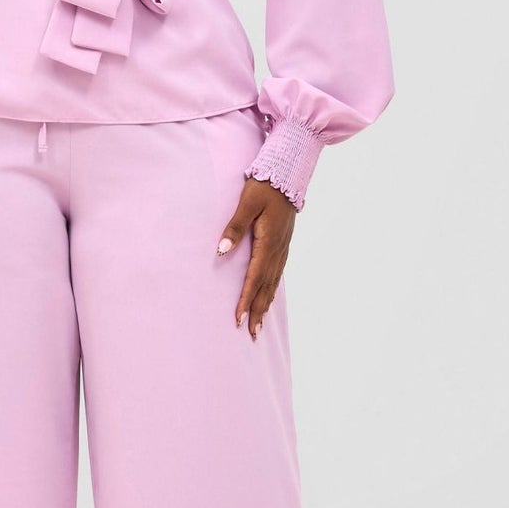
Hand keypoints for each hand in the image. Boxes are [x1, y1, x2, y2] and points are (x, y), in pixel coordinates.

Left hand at [216, 180, 296, 338]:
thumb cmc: (264, 187)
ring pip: (273, 282)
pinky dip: (272, 290)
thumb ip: (234, 227)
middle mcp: (277, 250)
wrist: (287, 173)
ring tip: (260, 324)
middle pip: (266, 287)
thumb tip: (221, 251)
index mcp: (268, 242)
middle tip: (251, 334)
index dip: (246, 299)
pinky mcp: (283, 244)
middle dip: (258, 311)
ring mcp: (282, 248)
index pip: (254, 278)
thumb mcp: (246, 203)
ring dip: (266, 304)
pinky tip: (269, 297)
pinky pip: (278, 274)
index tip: (239, 319)